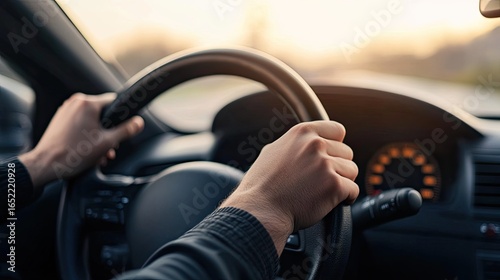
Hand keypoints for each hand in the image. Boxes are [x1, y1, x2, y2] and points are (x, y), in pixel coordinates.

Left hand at [19, 93, 143, 188]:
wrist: (47, 164)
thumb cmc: (73, 153)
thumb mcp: (107, 143)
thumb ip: (126, 130)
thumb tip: (139, 122)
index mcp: (87, 103)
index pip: (114, 101)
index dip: (122, 116)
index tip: (124, 128)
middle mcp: (75, 102)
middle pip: (102, 113)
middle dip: (109, 131)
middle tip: (110, 147)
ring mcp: (65, 111)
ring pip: (91, 120)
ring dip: (99, 136)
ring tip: (99, 153)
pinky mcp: (60, 120)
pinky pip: (80, 124)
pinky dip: (87, 135)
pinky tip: (88, 151)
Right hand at [220, 121, 358, 253]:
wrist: (260, 210)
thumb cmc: (261, 186)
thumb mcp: (273, 152)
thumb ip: (294, 144)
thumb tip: (307, 144)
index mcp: (302, 133)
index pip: (337, 130)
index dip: (336, 146)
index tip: (331, 157)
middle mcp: (315, 144)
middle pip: (346, 152)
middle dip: (338, 167)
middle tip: (323, 180)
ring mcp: (325, 164)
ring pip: (352, 171)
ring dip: (342, 182)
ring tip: (325, 191)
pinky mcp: (334, 185)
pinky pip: (353, 190)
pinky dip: (346, 198)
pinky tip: (332, 201)